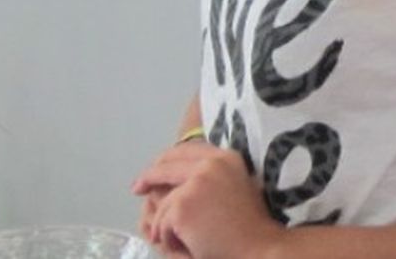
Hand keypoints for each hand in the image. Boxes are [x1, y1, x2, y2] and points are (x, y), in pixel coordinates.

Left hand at [133, 141, 281, 258]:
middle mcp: (211, 163)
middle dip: (149, 176)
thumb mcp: (234, 188)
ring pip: (162, 203)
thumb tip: (177, 178)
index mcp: (227, 157)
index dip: (168, 159)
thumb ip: (212, 177)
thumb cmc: (249, 225)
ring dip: (165, 224)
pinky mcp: (183, 206)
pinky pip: (161, 224)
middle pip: (167, 165)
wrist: (258, 247)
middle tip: (137, 187)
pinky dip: (168, 239)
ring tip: (180, 240)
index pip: (187, 149)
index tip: (155, 169)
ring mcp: (196, 183)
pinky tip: (186, 246)